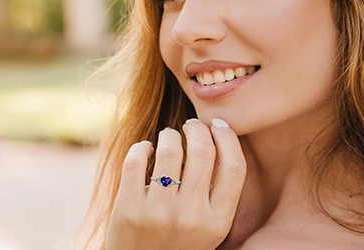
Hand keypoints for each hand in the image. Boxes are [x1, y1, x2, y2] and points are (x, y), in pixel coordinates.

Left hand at [105, 118, 246, 249]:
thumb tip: (219, 139)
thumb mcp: (209, 229)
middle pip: (203, 151)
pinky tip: (146, 149)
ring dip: (170, 134)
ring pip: (170, 149)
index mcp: (218, 223)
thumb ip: (218, 194)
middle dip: (198, 129)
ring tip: (169, 136)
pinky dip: (142, 147)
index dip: (229, 138)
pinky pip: (136, 161)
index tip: (219, 126)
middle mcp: (191, 217)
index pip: (234, 167)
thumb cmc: (178, 243)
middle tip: (192, 126)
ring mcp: (159, 214)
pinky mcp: (129, 210)